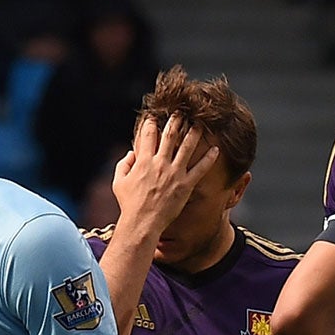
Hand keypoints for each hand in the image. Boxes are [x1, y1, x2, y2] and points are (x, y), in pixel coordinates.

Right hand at [112, 115, 219, 237]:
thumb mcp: (119, 183)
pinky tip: (216, 150)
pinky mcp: (185, 185)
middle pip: (170, 134)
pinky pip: (200, 169)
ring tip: (201, 123)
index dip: (152, 121)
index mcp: (143, 161)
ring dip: (195, 132)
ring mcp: (174, 173)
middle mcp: (160, 163)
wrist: (142, 223)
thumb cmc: (129, 204)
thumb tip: (131, 152)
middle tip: (183, 111)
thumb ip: (123, 164)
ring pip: (188, 146)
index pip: (149, 134)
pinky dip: (209, 158)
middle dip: (177, 119)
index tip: (156, 115)